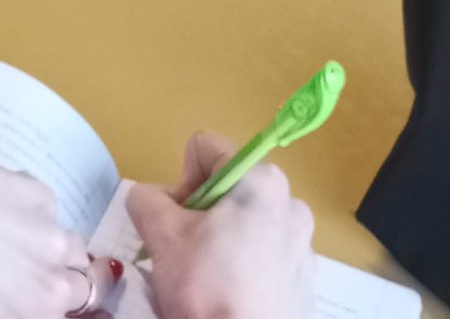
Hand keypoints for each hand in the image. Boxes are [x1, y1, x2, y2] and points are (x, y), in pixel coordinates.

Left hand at [0, 105, 112, 317]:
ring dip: (52, 250)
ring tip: (10, 242)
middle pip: (80, 291)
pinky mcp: (38, 193)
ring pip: (73, 250)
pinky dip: (30, 211)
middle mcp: (52, 288)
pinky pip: (47, 211)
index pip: (69, 317)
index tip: (30, 299)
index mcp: (30, 318)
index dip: (48, 308)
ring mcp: (50, 237)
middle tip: (23, 275)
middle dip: (59, 286)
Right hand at [127, 136, 314, 318]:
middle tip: (188, 253)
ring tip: (209, 281)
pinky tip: (230, 297)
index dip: (180, 183)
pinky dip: (243, 270)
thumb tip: (154, 200)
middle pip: (227, 189)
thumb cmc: (205, 287)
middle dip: (201, 215)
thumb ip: (146, 197)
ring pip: (245, 225)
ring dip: (221, 243)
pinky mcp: (304, 283)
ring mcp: (303, 247)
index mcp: (262, 180)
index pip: (205, 151)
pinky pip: (264, 258)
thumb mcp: (159, 233)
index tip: (177, 223)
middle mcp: (291, 205)